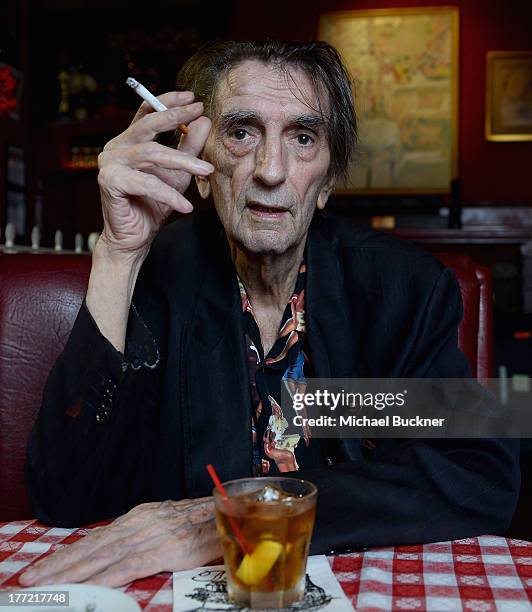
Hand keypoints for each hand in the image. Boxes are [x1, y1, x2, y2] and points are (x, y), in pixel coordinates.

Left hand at [19, 498, 220, 587]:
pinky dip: (105, 577)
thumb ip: (143, 534)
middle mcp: (140, 523)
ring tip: (45, 584)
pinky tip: (86, 586)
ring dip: (72, 571)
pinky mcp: (165, 548)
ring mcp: (151, 535)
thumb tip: (116, 549)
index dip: (68, 553)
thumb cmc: (201, 521)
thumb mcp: (166, 523)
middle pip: (93, 546)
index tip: (42, 567)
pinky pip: (129, 565)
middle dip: (59, 563)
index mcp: (139, 517)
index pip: (96, 537)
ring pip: (104, 555)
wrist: (231, 511)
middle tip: (29, 580)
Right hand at [96, 91, 213, 259]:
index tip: (192, 97)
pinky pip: (146, 183)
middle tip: (199, 111)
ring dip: (183, 161)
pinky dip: (169, 195)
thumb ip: (188, 148)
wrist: (134, 238)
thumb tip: (203, 121)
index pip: (147, 111)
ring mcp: (110, 163)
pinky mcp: (110, 182)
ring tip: (207, 170)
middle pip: (148, 125)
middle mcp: (116, 147)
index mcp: (130, 141)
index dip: (168, 100)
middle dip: (175, 116)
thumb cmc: (153, 205)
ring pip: (151, 153)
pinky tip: (186, 206)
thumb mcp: (178, 174)